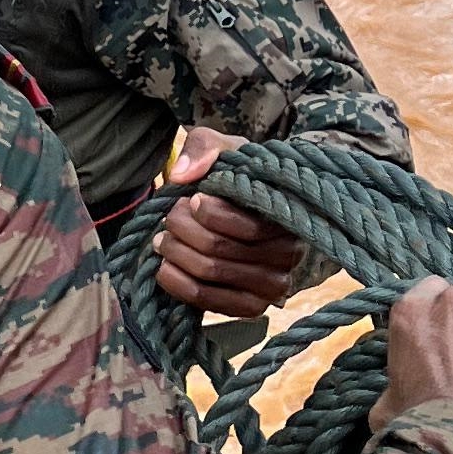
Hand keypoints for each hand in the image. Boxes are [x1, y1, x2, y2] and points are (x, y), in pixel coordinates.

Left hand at [154, 128, 305, 318]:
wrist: (240, 210)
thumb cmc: (235, 177)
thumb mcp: (223, 150)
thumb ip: (204, 148)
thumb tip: (182, 174)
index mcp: (288, 215)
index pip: (245, 226)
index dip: (207, 213)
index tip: (190, 199)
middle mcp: (289, 254)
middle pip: (219, 249)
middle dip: (182, 229)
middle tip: (169, 217)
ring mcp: (273, 285)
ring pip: (210, 273)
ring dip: (175, 253)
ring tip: (163, 238)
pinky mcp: (252, 306)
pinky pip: (207, 300)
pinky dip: (177, 283)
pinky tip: (165, 266)